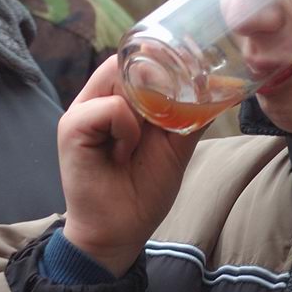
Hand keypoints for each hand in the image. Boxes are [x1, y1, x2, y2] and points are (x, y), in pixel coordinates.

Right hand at [56, 56, 204, 275]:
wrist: (120, 232)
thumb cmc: (144, 190)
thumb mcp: (176, 146)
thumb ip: (189, 115)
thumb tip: (219, 89)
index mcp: (117, 99)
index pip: (136, 59)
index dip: (162, 63)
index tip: (186, 82)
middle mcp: (96, 99)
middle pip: (129, 61)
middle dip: (157, 85)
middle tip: (163, 123)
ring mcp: (80, 111)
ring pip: (122, 79)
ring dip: (144, 110)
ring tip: (137, 147)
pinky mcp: (72, 127)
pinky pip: (112, 108)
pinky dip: (127, 130)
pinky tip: (123, 155)